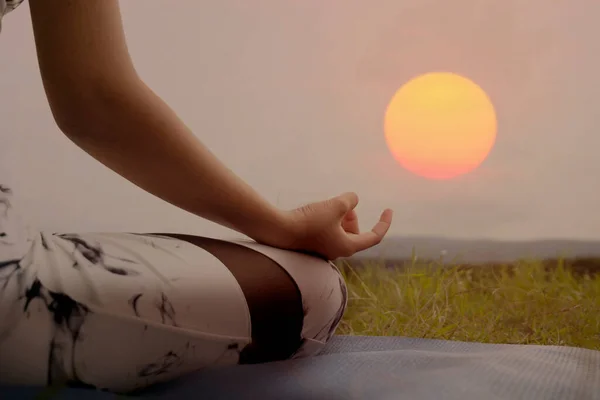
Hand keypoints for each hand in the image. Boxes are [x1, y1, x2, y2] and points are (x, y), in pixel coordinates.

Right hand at [267, 192, 392, 259]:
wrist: (279, 230)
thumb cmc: (309, 221)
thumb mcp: (335, 205)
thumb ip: (349, 201)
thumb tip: (354, 199)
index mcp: (347, 247)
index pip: (374, 237)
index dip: (384, 223)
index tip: (389, 210)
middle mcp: (337, 252)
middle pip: (355, 234)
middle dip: (352, 217)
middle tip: (343, 205)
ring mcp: (323, 250)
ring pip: (340, 232)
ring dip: (340, 217)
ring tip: (329, 206)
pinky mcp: (311, 245)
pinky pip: (327, 232)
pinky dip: (328, 220)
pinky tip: (318, 211)